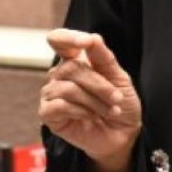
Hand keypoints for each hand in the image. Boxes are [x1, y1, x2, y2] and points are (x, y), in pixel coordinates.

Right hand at [39, 29, 141, 171]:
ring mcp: (51, 94)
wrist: (123, 134)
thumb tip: (92, 37)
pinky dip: (80, 110)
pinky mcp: (48, 114)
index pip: (59, 40)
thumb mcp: (120, 78)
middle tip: (117, 98)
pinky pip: (58, 106)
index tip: (86, 42)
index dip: (67, 37)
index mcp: (75, 60)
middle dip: (99, 84)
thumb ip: (104, 57)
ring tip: (109, 111)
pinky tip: (91, 116)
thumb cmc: (120, 103)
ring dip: (93, 100)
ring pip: (66, 88)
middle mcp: (60, 74)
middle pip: (70, 68)